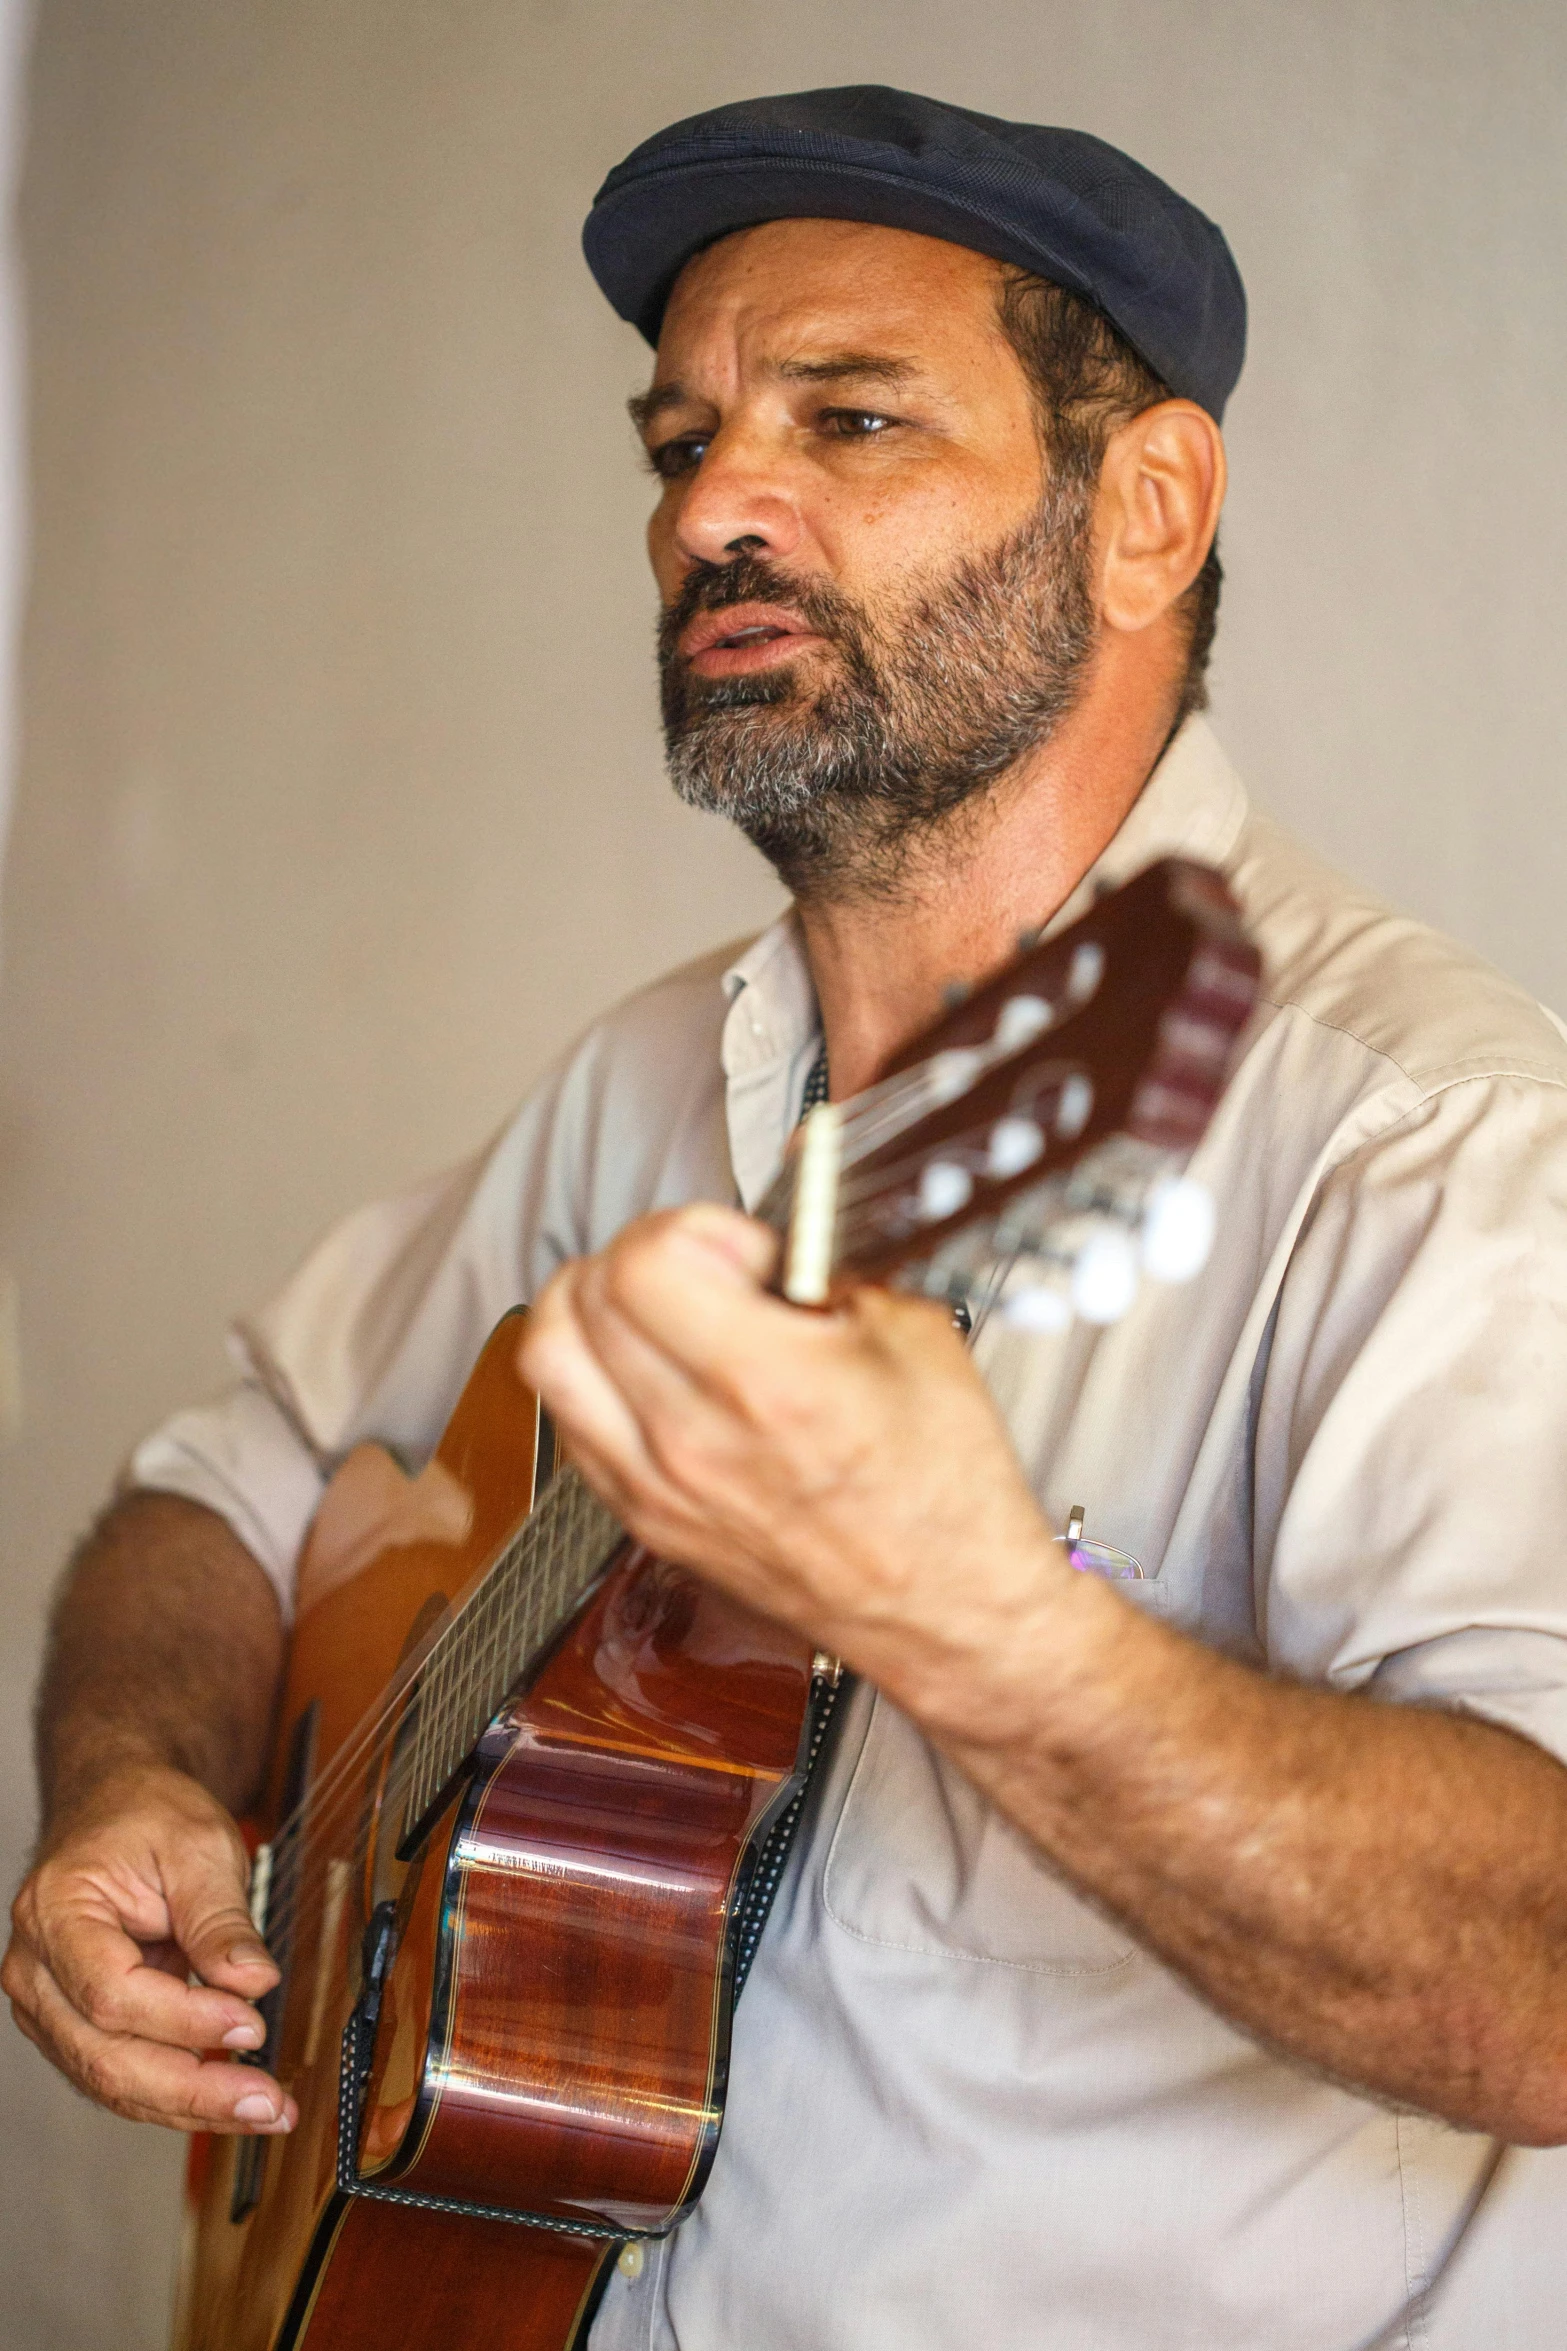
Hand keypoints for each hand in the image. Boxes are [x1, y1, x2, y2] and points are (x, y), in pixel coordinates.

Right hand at [4, 1762, 297, 2133]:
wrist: (115, 1805)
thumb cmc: (147, 1816)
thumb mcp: (198, 1844)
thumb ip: (221, 1918)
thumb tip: (253, 1982)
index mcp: (56, 1911)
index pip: (111, 1992)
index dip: (183, 2019)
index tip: (249, 2024)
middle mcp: (36, 1969)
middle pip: (104, 2056)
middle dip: (192, 2089)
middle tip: (266, 2101)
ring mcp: (48, 2006)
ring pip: (111, 2081)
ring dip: (191, 2105)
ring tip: (264, 2111)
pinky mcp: (74, 2027)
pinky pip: (121, 2074)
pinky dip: (178, 2093)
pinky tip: (231, 2098)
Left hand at [518, 1204, 1070, 1736]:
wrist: (947, 1611)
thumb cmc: (946, 1491)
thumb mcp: (917, 1335)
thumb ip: (836, 1261)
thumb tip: (789, 1208)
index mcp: (767, 1385)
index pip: (645, 1259)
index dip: (697, 1227)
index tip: (747, 1251)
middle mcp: (692, 1441)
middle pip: (585, 1294)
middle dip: (649, 1254)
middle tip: (712, 1273)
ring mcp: (655, 1487)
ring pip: (548, 1354)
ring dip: (593, 1306)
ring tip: (658, 1308)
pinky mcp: (643, 1520)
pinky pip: (568, 1419)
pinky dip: (594, 1374)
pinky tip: (654, 1371)